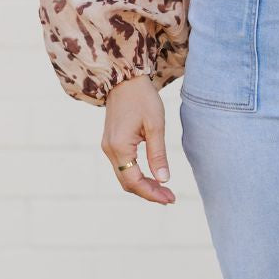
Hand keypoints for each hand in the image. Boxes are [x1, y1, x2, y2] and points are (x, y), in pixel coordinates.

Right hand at [101, 74, 174, 204]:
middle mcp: (109, 150)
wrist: (125, 79)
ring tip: (164, 191)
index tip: (170, 199)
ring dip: (143, 185)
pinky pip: (123, 167)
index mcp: (119, 146)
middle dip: (148, 193)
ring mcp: (108, 147)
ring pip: (124, 176)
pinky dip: (137, 175)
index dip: (152, 193)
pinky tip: (152, 177)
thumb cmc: (142, 98)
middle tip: (170, 198)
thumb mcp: (156, 125)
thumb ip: (158, 154)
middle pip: (127, 183)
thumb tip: (163, 179)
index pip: (134, 181)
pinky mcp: (111, 143)